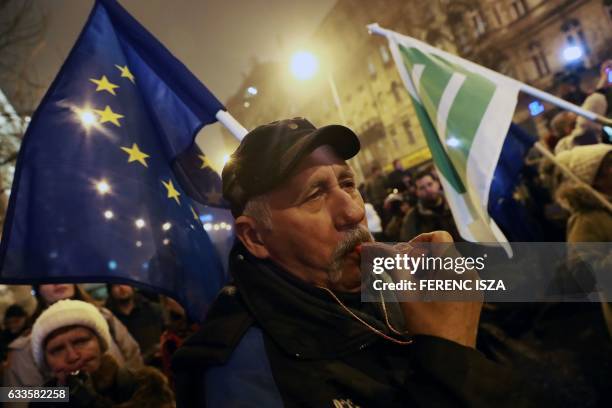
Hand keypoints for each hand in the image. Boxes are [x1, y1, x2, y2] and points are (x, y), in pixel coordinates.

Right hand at [382, 231, 482, 347]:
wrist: (450, 356)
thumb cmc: (426, 325)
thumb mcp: (406, 295)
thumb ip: (394, 267)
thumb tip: (376, 248)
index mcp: (452, 267)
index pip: (438, 236)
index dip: (419, 242)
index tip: (407, 259)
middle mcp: (468, 270)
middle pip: (442, 249)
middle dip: (422, 257)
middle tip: (407, 274)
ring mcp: (475, 283)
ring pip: (450, 262)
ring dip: (431, 268)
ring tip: (418, 288)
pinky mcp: (476, 294)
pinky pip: (458, 275)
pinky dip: (443, 278)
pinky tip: (432, 296)